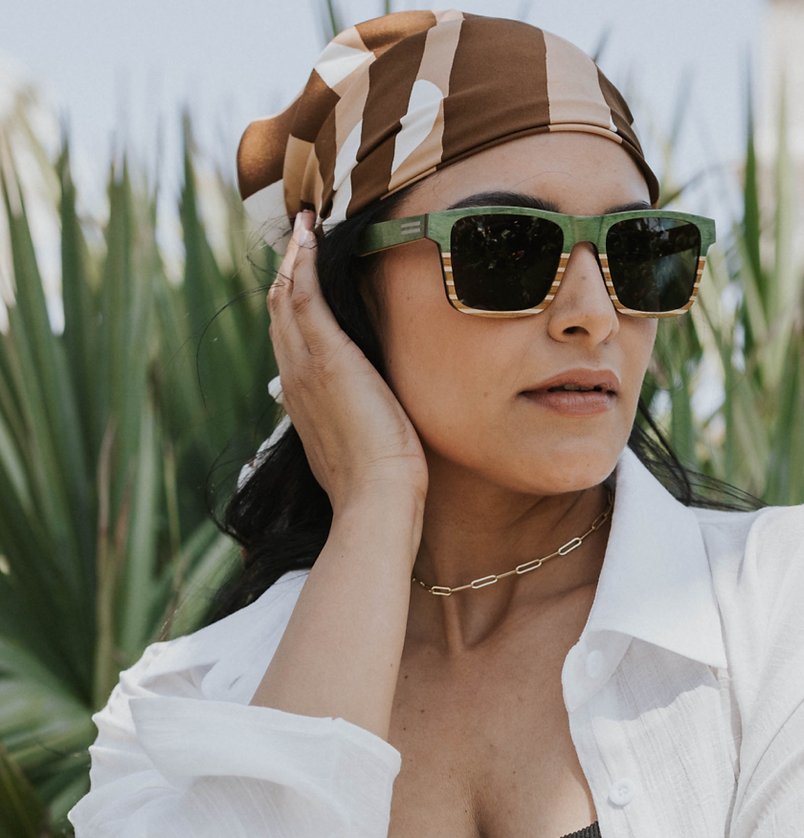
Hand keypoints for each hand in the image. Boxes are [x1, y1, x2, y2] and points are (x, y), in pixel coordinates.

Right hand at [267, 210, 428, 517]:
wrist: (376, 498)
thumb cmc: (377, 483)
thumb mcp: (360, 444)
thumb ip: (354, 419)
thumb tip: (364, 410)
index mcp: (302, 399)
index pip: (289, 339)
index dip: (291, 302)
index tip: (302, 275)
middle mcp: (294, 378)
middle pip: (279, 311)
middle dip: (288, 271)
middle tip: (301, 236)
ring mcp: (305, 366)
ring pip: (286, 297)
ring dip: (294, 258)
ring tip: (305, 225)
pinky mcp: (326, 357)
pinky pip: (303, 296)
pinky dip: (303, 263)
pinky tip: (311, 235)